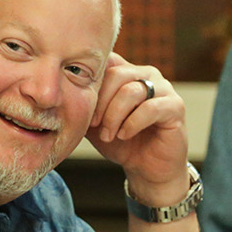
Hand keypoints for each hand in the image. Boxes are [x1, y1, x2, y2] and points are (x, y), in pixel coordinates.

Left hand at [87, 53, 189, 205]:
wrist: (147, 169)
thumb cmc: (120, 142)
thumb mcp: (93, 122)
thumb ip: (81, 104)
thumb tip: (56, 93)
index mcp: (126, 72)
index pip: (106, 62)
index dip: (89, 83)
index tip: (79, 107)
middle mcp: (146, 74)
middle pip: (116, 75)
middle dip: (100, 103)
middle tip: (93, 125)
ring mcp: (163, 89)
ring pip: (131, 91)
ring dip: (114, 116)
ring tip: (108, 134)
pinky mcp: (175, 106)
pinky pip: (150, 108)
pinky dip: (132, 123)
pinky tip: (124, 136)